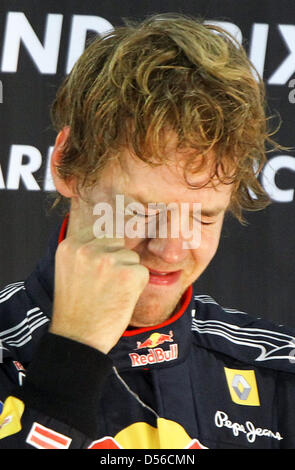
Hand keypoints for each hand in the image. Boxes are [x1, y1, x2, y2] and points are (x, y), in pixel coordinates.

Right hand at [49, 227, 148, 353]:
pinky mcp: (128, 274)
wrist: (78, 339)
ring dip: (127, 275)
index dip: (106, 253)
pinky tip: (119, 300)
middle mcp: (87, 249)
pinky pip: (143, 272)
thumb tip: (121, 229)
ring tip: (109, 295)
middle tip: (104, 286)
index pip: (102, 232)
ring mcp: (107, 260)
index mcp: (70, 245)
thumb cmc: (77, 307)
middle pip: (119, 242)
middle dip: (118, 261)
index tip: (98, 273)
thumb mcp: (71, 269)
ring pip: (132, 258)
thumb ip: (88, 249)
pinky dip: (137, 288)